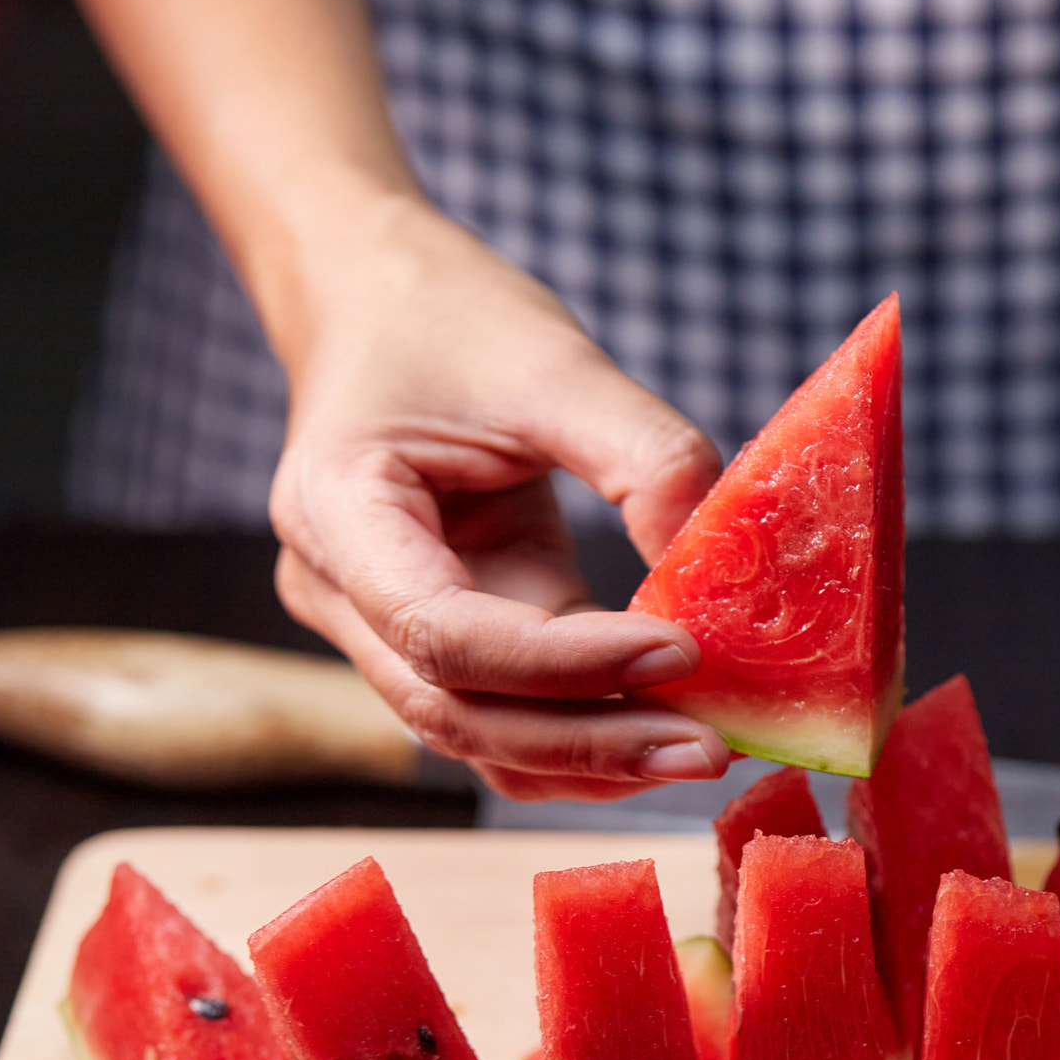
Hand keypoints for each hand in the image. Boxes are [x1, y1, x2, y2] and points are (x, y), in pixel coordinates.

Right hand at [266, 196, 730, 800]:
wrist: (381, 302)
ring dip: (590, 757)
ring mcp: (377, 627)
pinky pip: (503, 714)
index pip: (442, 631)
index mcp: (336, 510)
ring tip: (703, 748)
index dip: (563, 662)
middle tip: (709, 748)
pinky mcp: (437, 638)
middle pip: (454, 711)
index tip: (679, 650)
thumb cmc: (452, 319)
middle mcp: (336, 591)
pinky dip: (581, 732)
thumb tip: (723, 567)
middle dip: (587, 741)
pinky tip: (666, 726)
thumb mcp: (556, 363)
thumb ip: (644, 456)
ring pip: (477, 736)